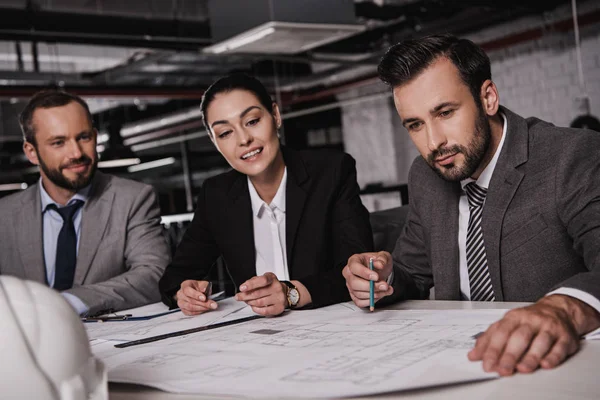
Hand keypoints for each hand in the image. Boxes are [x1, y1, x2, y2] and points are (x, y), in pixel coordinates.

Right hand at [175, 280, 217, 315]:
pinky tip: (204, 309)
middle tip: (212, 304)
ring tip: (209, 307)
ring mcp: (181, 302)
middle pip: (190, 300)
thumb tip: (204, 289)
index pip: (187, 290)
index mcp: (185, 285)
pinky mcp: (183, 310)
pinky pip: (190, 313)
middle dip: (203, 303)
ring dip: (201, 308)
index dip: (196, 295)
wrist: (196, 291)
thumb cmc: (198, 287)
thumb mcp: (203, 283)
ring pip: (190, 308)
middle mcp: (181, 294)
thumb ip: (204, 286)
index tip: (204, 298)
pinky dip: (198, 312)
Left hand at [235, 272, 286, 316]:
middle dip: (245, 296)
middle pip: (258, 293)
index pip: (262, 281)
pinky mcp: (279, 308)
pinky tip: (254, 306)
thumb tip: (244, 289)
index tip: (242, 288)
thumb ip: (252, 282)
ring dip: (250, 302)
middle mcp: (277, 288)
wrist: (284, 292)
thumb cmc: (270, 286)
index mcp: (272, 278)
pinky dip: (256, 309)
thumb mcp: (262, 279)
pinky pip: (264, 311)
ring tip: (247, 300)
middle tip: (239, 297)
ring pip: (260, 302)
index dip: (251, 284)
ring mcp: (279, 298)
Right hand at [342, 251, 393, 307]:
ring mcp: (350, 286)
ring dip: (375, 294)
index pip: (354, 267)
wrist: (380, 272)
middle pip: (354, 283)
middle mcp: (349, 273)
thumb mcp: (383, 256)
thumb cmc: (378, 263)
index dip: (364, 273)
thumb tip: (380, 264)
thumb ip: (382, 258)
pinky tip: (380, 295)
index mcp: (354, 261)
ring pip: (359, 294)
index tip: (376, 277)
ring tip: (386, 289)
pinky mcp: (354, 296)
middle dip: (370, 287)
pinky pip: (360, 302)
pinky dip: (372, 301)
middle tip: (384, 286)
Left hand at [468, 294, 599, 375]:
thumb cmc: (529, 320)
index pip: (500, 332)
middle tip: (502, 369)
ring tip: (522, 369)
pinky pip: (560, 347)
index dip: (493, 349)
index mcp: (514, 317)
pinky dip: (553, 356)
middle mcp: (531, 321)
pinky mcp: (565, 337)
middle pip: (519, 337)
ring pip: (540, 341)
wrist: (558, 309)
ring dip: (531, 356)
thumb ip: (489, 339)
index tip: (487, 364)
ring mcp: (549, 328)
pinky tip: (546, 364)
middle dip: (509, 355)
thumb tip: (473, 355)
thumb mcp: (506, 324)